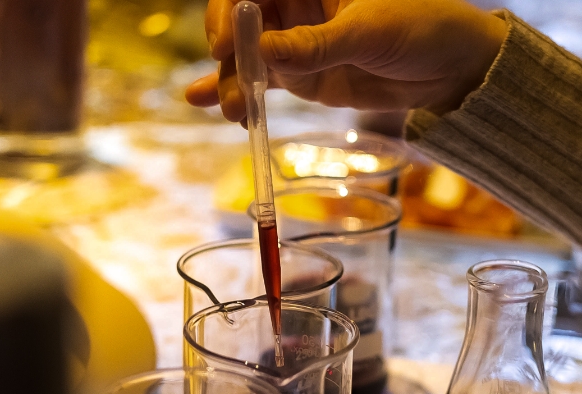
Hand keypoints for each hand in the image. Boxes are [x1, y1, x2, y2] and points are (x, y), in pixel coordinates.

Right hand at [185, 0, 506, 121]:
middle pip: (244, 23)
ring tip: (231, 110)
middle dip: (230, 53)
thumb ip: (316, 45)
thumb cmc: (421, 27)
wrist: (448, 71)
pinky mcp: (304, 76)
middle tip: (229, 81)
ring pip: (251, 58)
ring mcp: (297, 43)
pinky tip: (219, 106)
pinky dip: (244, 95)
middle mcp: (297, 6)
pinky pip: (265, 83)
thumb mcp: (368, 32)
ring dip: (233, 82)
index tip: (227, 42)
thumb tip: (265, 54)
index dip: (231, 10)